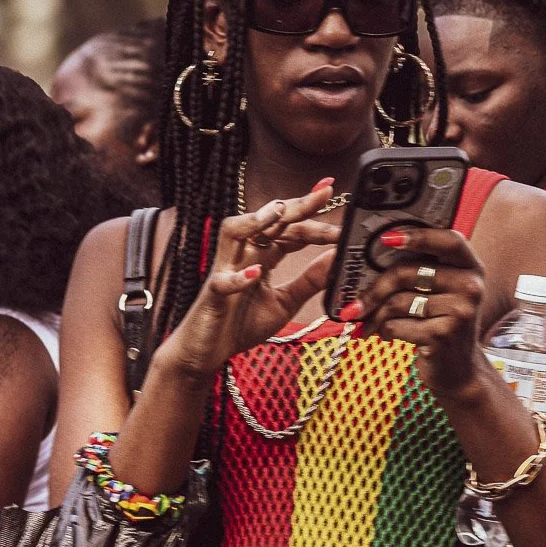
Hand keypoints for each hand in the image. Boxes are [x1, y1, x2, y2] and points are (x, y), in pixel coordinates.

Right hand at [159, 184, 338, 380]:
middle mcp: (243, 255)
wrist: (208, 352)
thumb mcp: (285, 302)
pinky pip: (222, 281)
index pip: (290, 228)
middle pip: (269, 221)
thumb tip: (337, 259)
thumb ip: (309, 281)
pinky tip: (255, 273)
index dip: (314, 215)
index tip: (335, 200)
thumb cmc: (241, 324)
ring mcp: (225, 271)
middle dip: (296, 206)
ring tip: (279, 212)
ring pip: (233, 232)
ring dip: (255, 220)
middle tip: (324, 194)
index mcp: (262, 256)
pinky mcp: (213, 295)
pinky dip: (238, 277)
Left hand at [342, 226, 486, 399]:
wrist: (459, 370)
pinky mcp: (443, 335)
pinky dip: (384, 331)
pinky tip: (386, 335)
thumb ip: (424, 269)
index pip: (449, 240)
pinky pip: (397, 325)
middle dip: (375, 289)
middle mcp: (471, 286)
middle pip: (409, 272)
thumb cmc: (442, 324)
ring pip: (398, 302)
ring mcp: (460, 312)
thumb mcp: (444, 292)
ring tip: (369, 323)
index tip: (387, 238)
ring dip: (376, 315)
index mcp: (471, 267)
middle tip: (354, 304)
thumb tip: (370, 257)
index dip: (419, 235)